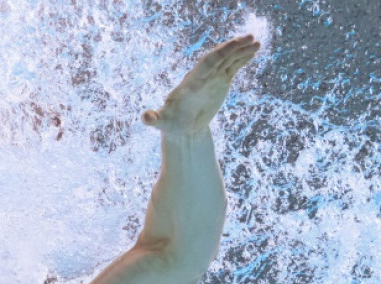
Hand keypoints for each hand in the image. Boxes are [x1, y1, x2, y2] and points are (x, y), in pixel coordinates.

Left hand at [142, 34, 260, 137]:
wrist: (181, 127)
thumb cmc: (170, 124)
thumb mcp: (161, 122)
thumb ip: (153, 119)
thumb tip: (145, 118)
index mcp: (190, 82)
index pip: (206, 64)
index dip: (220, 54)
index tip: (233, 45)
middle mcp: (201, 76)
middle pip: (219, 57)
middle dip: (233, 47)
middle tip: (249, 38)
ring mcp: (212, 77)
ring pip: (228, 60)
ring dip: (242, 51)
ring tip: (257, 43)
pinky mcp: (220, 82)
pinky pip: (232, 67)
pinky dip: (243, 59)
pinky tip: (254, 51)